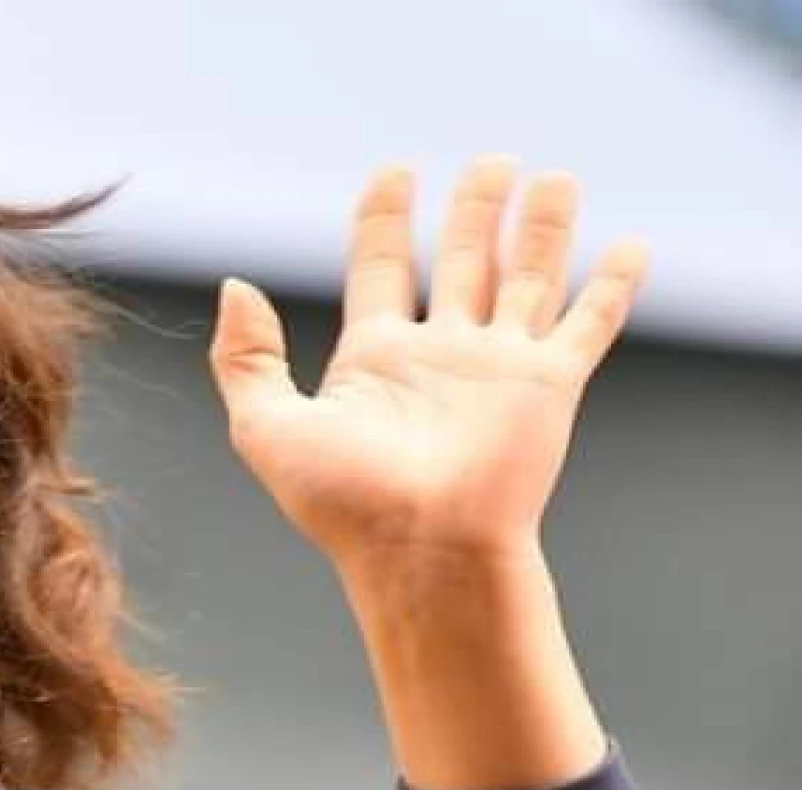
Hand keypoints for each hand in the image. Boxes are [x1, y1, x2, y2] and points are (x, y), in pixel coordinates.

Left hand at [208, 155, 647, 571]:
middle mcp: (440, 355)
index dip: (384, 219)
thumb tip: (235, 287)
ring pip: (527, 277)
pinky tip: (631, 248)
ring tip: (555, 178)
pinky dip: (611, 286)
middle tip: (492, 162)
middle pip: (462, 261)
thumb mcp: (265, 426)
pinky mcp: (549, 386)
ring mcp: (497, 368)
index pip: (380, 267)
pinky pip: (588, 324)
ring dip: (543, 229)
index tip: (395, 173)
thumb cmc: (343, 503)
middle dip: (476, 210)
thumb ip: (246, 358)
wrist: (422, 550)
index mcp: (374, 359)